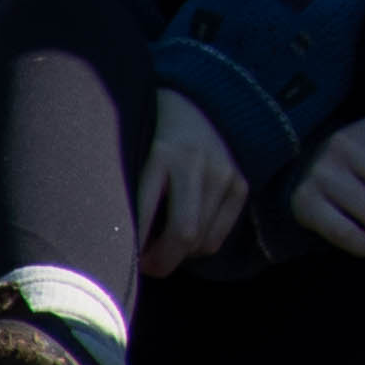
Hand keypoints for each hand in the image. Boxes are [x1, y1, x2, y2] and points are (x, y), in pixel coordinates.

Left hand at [137, 87, 247, 279]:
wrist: (198, 100)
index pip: (147, 216)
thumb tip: (123, 242)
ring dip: (178, 255)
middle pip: (182, 235)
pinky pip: (218, 236)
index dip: (134, 247)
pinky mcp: (241, 184)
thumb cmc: (152, 131)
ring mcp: (224, 174)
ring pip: (201, 241)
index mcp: (162, 153)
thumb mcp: (134, 151)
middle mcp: (197, 163)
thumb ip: (131, 190)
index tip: (125, 256)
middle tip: (145, 264)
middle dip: (160, 262)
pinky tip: (186, 235)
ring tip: (163, 247)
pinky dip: (199, 246)